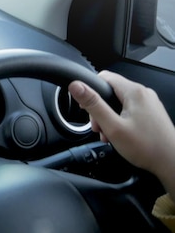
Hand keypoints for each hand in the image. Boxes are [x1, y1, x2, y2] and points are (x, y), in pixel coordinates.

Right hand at [69, 70, 174, 195]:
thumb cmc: (147, 148)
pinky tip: (119, 135)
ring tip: (109, 134)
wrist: (172, 164)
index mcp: (134, 92)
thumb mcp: (112, 126)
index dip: (90, 91)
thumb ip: (93, 104)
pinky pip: (129, 110)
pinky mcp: (151, 113)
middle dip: (100, 109)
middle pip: (111, 92)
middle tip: (98, 127)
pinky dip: (120, 120)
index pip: (104, 77)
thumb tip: (76, 86)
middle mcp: (143, 94)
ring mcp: (149, 103)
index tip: (86, 107)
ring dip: (109, 117)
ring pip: (119, 102)